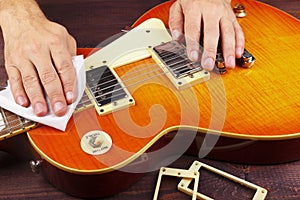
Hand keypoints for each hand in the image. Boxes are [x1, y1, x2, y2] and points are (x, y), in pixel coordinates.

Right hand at [0, 0, 76, 116]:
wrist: (22, 20)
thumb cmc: (45, 31)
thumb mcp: (65, 37)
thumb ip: (71, 56)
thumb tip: (74, 78)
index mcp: (55, 43)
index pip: (64, 67)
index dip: (68, 85)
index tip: (71, 98)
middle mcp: (38, 49)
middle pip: (48, 76)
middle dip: (54, 95)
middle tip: (59, 110)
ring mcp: (23, 56)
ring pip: (30, 80)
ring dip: (37, 98)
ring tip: (42, 111)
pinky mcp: (12, 62)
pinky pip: (15, 79)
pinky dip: (19, 92)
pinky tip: (24, 102)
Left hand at [169, 0, 244, 70]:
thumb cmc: (192, 2)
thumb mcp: (178, 8)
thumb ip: (175, 23)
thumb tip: (177, 38)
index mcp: (195, 9)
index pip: (194, 28)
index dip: (193, 44)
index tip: (193, 57)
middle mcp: (211, 11)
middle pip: (212, 33)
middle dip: (210, 50)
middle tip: (209, 64)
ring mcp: (224, 14)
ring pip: (228, 33)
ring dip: (229, 50)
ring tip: (228, 64)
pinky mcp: (232, 18)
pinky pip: (238, 30)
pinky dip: (239, 43)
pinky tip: (238, 54)